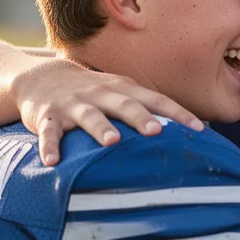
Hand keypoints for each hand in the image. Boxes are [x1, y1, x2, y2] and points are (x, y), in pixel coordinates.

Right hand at [12, 57, 203, 165]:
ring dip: (100, 128)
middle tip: (156, 131)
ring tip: (112, 142)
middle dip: (140, 117)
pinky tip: (52, 162)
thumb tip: (192, 130)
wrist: (41, 77)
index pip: (156, 99)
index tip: (198, 129)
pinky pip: (49, 133)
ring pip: (89, 116)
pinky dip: (49, 147)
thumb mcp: (121, 93)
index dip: (177, 113)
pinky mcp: (47, 117)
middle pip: (124, 105)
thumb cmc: (94, 92)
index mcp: (123, 89)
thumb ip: (149, 108)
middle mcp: (100, 94)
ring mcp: (73, 105)